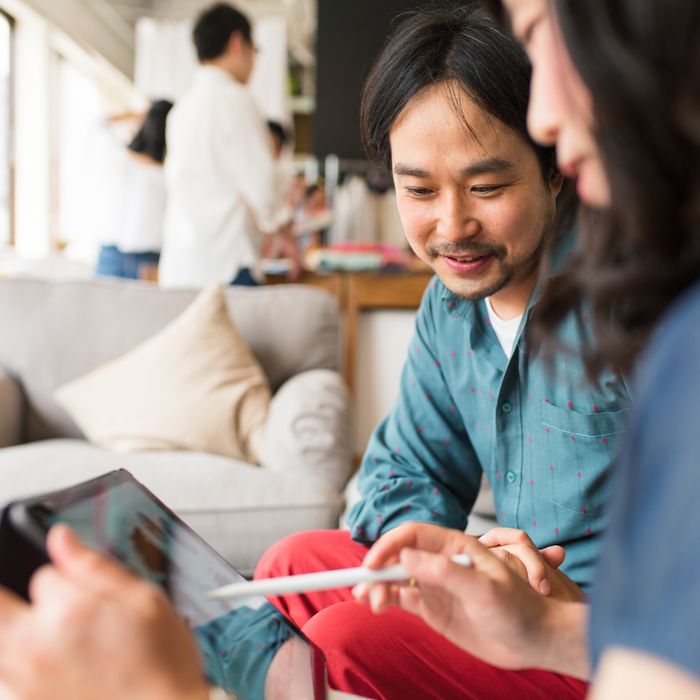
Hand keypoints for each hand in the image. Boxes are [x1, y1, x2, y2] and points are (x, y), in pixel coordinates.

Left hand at [0, 525, 208, 699]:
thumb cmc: (160, 664)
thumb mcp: (143, 599)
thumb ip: (94, 566)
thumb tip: (60, 537)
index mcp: (67, 612)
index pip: (42, 574)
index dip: (66, 577)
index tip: (85, 591)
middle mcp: (33, 647)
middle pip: (2, 604)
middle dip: (26, 601)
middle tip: (65, 613)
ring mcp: (23, 682)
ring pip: (3, 639)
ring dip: (21, 632)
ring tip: (63, 642)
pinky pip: (4, 678)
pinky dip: (20, 667)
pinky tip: (54, 668)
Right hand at [353, 522, 582, 671]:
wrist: (536, 640)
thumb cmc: (520, 608)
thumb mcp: (484, 588)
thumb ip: (445, 572)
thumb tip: (406, 558)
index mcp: (455, 546)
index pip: (412, 535)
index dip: (388, 546)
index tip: (372, 565)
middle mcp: (440, 562)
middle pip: (398, 556)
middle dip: (377, 569)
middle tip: (365, 591)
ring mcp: (435, 585)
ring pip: (396, 578)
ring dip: (377, 586)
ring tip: (371, 602)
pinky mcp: (434, 607)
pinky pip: (402, 599)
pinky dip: (386, 600)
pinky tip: (380, 606)